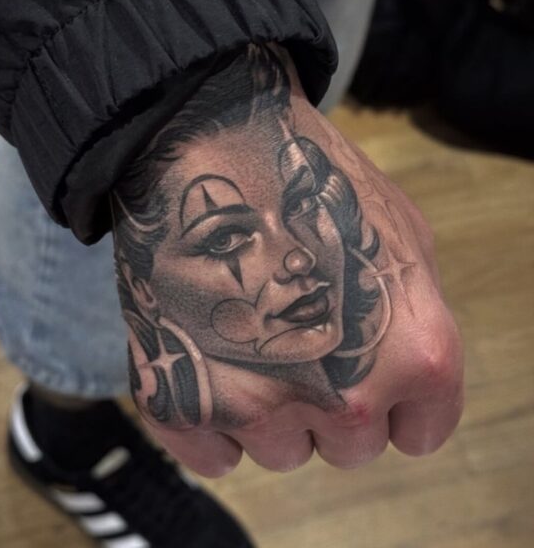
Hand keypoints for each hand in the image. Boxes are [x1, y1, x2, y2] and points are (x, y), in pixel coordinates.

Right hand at [111, 45, 462, 476]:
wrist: (209, 142)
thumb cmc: (313, 182)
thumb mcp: (405, 239)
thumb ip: (417, 323)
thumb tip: (398, 379)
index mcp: (414, 355)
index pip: (419, 432)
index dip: (396, 404)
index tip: (369, 375)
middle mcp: (344, 396)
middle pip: (348, 448)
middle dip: (332, 405)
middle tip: (301, 343)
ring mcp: (257, 406)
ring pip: (282, 453)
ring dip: (274, 412)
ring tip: (250, 342)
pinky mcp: (184, 404)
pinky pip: (215, 459)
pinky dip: (216, 428)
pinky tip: (214, 374)